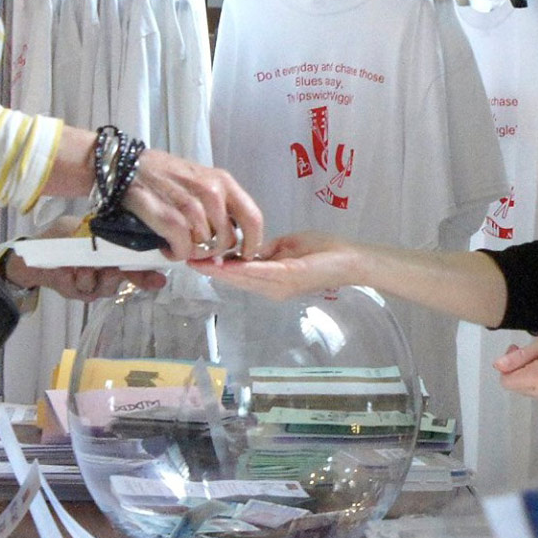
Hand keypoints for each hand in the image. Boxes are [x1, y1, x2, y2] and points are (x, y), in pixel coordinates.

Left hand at [1, 215, 166, 302]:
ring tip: (80, 268)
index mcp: (114, 254)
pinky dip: (75, 281)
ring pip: (104, 287)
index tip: (160, 279)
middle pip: (124, 279)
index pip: (138, 265)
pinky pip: (83, 292)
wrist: (33, 254)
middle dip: (116, 274)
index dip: (150, 274)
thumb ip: (99, 230)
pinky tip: (67, 272)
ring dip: (92, 277)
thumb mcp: (79, 227)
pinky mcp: (79, 293)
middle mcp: (109, 272)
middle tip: (109, 267)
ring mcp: (95, 285)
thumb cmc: (60, 236)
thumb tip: (120, 224)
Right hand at [121, 149, 263, 262]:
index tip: (245, 254)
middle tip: (196, 245)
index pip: (253, 219)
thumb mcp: (200, 180)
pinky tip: (166, 245)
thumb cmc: (164, 176)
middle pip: (228, 240)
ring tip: (176, 240)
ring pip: (206, 248)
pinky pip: (185, 251)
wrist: (125, 168)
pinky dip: (175, 253)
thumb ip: (220, 204)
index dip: (252, 243)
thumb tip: (234, 236)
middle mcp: (212, 193)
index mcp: (223, 182)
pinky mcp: (171, 220)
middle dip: (214, 250)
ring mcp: (192, 206)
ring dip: (191, 251)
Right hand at [190, 231, 356, 298]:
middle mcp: (272, 289)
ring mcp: (279, 286)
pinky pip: (259, 272)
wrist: (349, 260)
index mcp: (272, 282)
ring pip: (243, 278)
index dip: (217, 269)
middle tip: (188, 259)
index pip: (239, 275)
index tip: (196, 259)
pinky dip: (240, 268)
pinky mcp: (288, 277)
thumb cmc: (323, 251)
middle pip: (236, 280)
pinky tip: (223, 263)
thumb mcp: (287, 248)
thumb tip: (246, 249)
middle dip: (212, 271)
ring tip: (198, 260)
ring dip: (220, 270)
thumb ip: (266, 251)